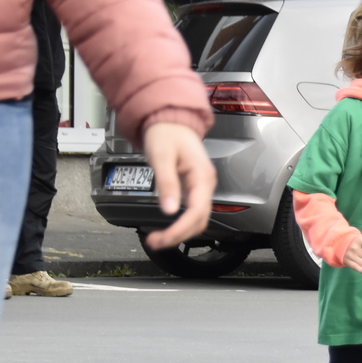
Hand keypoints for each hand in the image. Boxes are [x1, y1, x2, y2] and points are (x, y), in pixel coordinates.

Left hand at [143, 122, 216, 249]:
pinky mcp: (194, 188)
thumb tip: (169, 210)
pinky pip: (192, 212)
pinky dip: (180, 224)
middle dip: (178, 235)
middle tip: (155, 242)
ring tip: (158, 238)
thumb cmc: (166, 133)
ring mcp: (201, 187)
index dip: (180, 229)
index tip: (163, 238)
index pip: (197, 212)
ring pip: (197, 219)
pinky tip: (167, 228)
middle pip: (199, 221)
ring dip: (180, 233)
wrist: (171, 120)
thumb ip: (167, 183)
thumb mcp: (162, 156)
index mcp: (202, 176)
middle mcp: (206, 184)